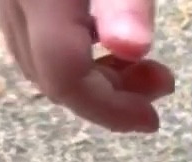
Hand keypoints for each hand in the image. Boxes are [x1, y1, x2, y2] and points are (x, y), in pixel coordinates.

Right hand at [0, 0, 173, 130]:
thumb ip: (126, 3)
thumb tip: (132, 46)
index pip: (64, 77)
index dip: (109, 110)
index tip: (151, 120)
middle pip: (49, 74)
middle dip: (106, 97)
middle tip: (159, 84)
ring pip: (37, 58)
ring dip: (90, 76)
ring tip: (141, 64)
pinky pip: (32, 32)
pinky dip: (70, 50)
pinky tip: (104, 35)